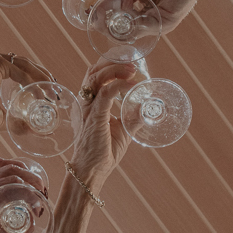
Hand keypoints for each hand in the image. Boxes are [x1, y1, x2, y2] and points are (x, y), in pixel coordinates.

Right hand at [0, 49, 50, 133]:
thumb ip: (15, 120)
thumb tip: (34, 131)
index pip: (14, 66)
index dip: (31, 76)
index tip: (44, 87)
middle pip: (22, 62)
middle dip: (40, 74)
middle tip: (53, 87)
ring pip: (24, 64)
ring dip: (41, 77)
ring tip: (52, 91)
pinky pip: (20, 72)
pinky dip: (32, 83)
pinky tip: (42, 94)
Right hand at [0, 157, 47, 232]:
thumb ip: (1, 222)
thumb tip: (27, 226)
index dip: (22, 167)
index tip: (35, 183)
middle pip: (9, 168)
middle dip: (32, 177)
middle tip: (43, 193)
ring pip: (11, 178)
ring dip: (32, 187)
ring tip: (40, 203)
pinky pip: (7, 195)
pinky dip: (26, 198)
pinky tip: (33, 209)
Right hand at [70, 59, 137, 189]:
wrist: (91, 171)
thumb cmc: (102, 152)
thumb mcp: (122, 131)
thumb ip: (132, 118)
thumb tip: (147, 110)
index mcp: (89, 104)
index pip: (94, 76)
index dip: (107, 64)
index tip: (125, 60)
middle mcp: (85, 103)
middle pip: (93, 72)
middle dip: (112, 62)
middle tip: (132, 63)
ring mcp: (88, 109)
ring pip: (97, 78)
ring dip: (115, 70)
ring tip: (132, 69)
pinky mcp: (94, 117)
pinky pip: (105, 94)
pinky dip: (119, 85)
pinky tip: (132, 84)